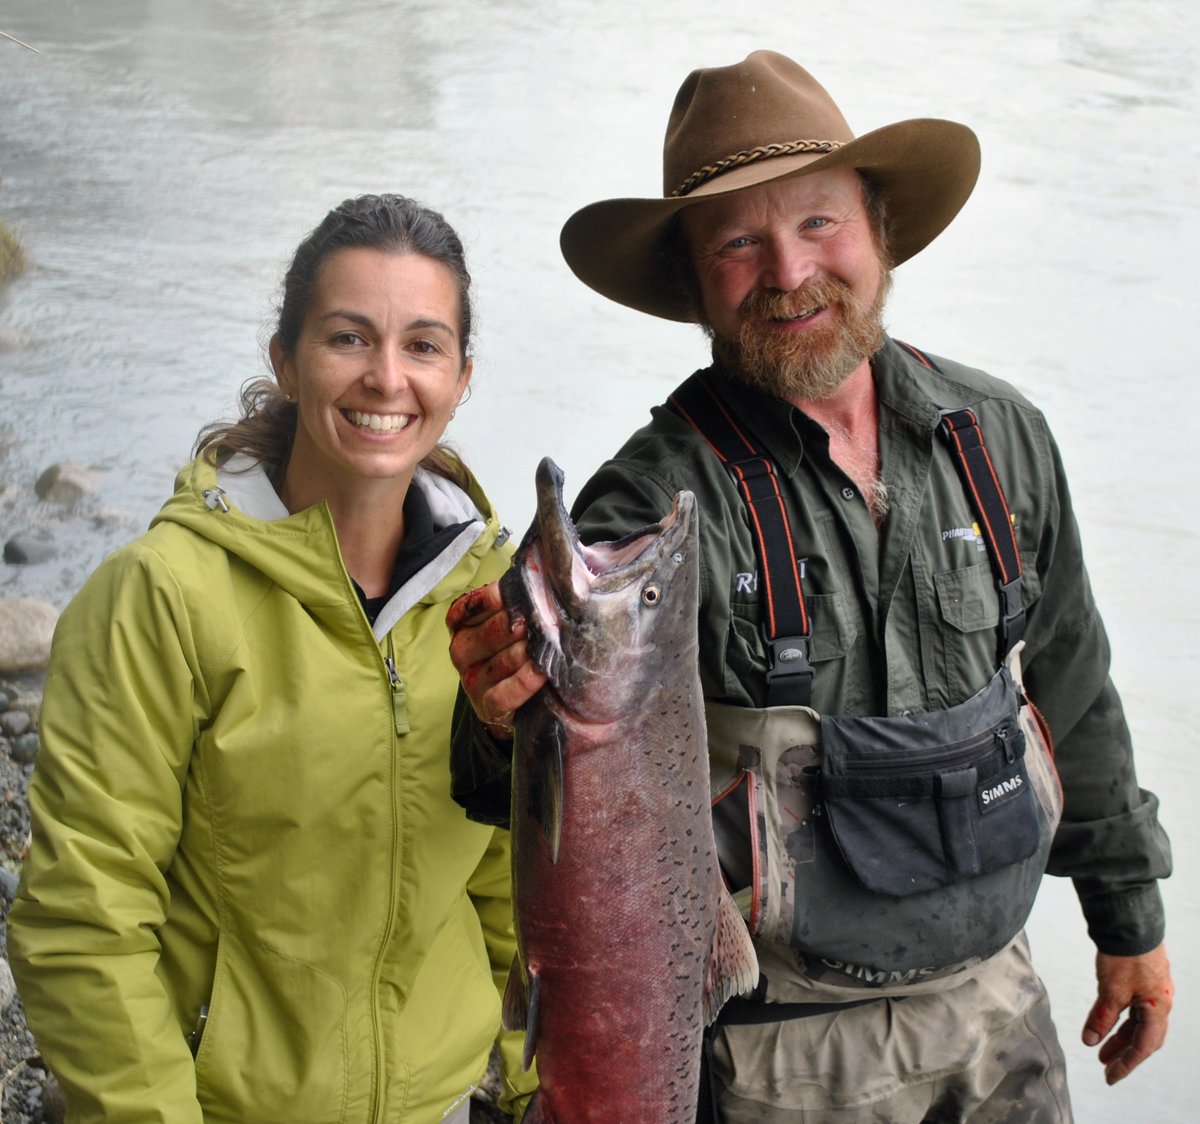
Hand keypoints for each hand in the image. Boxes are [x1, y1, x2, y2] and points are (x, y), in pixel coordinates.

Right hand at [446, 580, 545, 735]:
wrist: (521, 701)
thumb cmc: (519, 650)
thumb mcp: (515, 620)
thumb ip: (526, 593)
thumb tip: (553, 562)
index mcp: (463, 625)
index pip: (470, 606)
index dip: (494, 597)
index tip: (522, 588)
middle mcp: (463, 651)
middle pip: (490, 632)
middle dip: (520, 622)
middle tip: (547, 615)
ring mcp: (473, 681)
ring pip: (501, 661)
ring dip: (528, 650)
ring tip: (551, 640)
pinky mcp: (488, 707)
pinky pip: (505, 693)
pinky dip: (524, 681)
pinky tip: (542, 670)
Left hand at [1082, 942, 1172, 1084]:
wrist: (1130, 920)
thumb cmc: (1125, 955)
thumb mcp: (1111, 990)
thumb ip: (1102, 1017)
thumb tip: (1090, 1040)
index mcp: (1158, 1009)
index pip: (1143, 1047)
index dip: (1126, 1064)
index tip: (1109, 1077)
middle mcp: (1160, 1002)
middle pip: (1144, 1037)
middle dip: (1124, 1053)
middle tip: (1104, 1066)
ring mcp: (1154, 990)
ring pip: (1138, 1021)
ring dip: (1120, 1035)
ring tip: (1099, 1047)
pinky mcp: (1144, 978)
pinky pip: (1135, 1007)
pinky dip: (1120, 1017)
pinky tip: (1106, 1019)